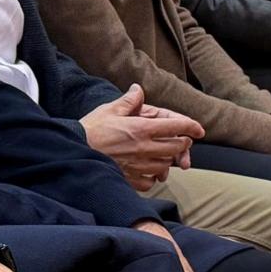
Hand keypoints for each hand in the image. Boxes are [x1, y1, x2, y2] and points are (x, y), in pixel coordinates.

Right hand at [81, 85, 204, 191]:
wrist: (70, 153)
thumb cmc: (89, 130)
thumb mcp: (109, 109)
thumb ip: (129, 100)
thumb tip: (138, 89)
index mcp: (141, 129)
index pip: (176, 127)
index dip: (191, 127)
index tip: (199, 130)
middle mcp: (143, 148)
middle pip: (176, 147)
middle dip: (182, 143)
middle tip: (181, 140)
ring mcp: (137, 166)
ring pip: (166, 165)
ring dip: (168, 159)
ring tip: (164, 154)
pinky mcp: (129, 180)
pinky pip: (150, 182)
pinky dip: (153, 177)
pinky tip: (148, 170)